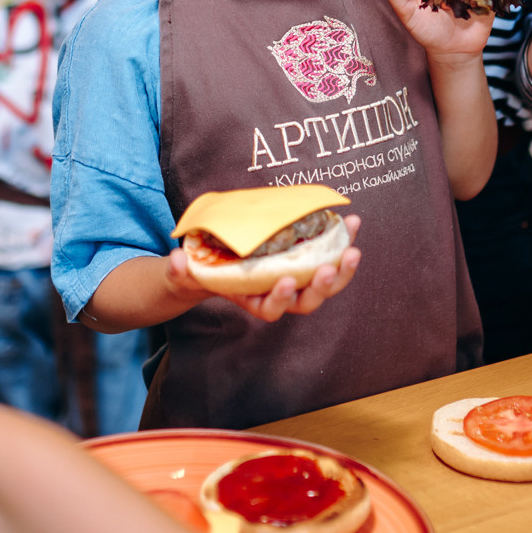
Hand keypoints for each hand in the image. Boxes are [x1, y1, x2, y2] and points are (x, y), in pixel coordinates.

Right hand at [161, 215, 362, 322]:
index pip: (270, 309)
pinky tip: (350, 223)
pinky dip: (341, 240)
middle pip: (307, 301)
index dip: (279, 299)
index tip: (285, 281)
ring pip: (325, 282)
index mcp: (253, 300)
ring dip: (342, 267)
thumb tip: (178, 261)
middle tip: (329, 267)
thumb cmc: (201, 270)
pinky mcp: (307, 258)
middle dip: (321, 287)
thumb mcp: (186, 273)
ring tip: (352, 247)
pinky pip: (329, 254)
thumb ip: (179, 271)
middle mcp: (279, 294)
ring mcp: (297, 277)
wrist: (217, 259)